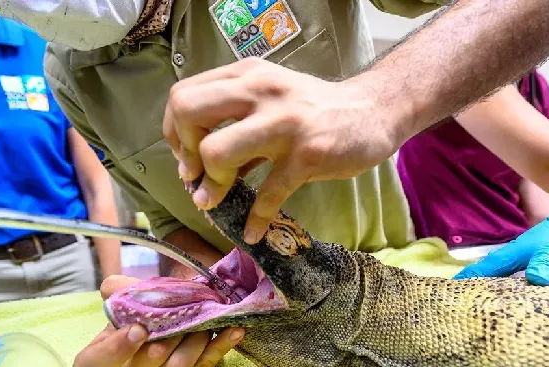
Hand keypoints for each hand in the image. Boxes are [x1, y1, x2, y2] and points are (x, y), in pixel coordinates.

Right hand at [73, 275, 244, 366]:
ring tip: (209, 318)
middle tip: (184, 316)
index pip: (101, 359)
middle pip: (150, 361)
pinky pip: (205, 365)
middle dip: (169, 337)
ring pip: (180, 365)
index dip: (119, 346)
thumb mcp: (121, 311)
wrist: (159, 336)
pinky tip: (234, 331)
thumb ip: (119, 295)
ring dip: (197, 338)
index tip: (139, 330)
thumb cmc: (136, 321)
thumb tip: (112, 285)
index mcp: (102, 358)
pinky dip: (221, 346)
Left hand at [163, 57, 407, 243]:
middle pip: (189, 112)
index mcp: (246, 76)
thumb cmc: (314, 108)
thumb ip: (235, 122)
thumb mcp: (270, 98)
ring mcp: (284, 123)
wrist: (372, 110)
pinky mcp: (308, 155)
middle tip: (196, 173)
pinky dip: (256, 219)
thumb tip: (196, 164)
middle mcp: (260, 91)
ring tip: (214, 201)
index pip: (183, 96)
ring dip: (211, 185)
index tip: (187, 156)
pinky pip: (268, 194)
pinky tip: (253, 231)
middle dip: (185, 151)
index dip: (175, 132)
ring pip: (218, 152)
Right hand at [453, 199, 548, 285]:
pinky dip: (502, 281)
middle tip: (460, 295)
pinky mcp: (528, 262)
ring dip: (487, 281)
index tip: (452, 285)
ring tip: (477, 294)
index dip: (470, 276)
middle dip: (473, 280)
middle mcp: (511, 256)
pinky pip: (509, 273)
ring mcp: (519, 258)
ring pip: (498, 272)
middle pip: (488, 270)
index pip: (486, 267)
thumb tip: (536, 280)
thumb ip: (544, 263)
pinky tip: (503, 289)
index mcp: (511, 253)